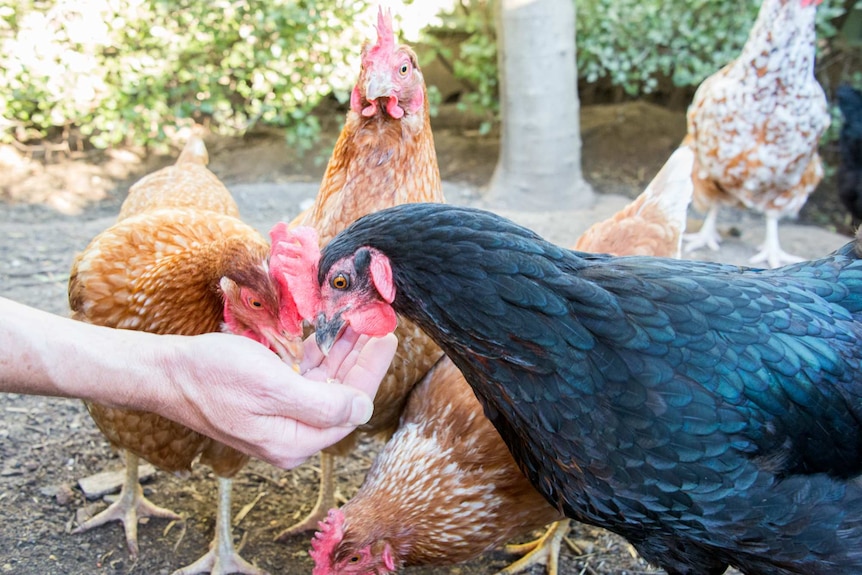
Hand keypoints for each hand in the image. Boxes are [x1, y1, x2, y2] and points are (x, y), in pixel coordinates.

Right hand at [161, 328, 396, 468]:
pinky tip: (331, 334)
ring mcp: (277, 416)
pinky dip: (318, 356)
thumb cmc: (213, 376)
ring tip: (361, 324)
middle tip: (380, 327)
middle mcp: (289, 435)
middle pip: (339, 397)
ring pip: (322, 384)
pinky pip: (302, 378)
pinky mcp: (265, 398)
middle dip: (361, 362)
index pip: (348, 410)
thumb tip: (362, 409)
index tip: (387, 339)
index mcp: (293, 442)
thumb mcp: (271, 386)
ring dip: (342, 354)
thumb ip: (321, 403)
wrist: (163, 371)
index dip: (370, 374)